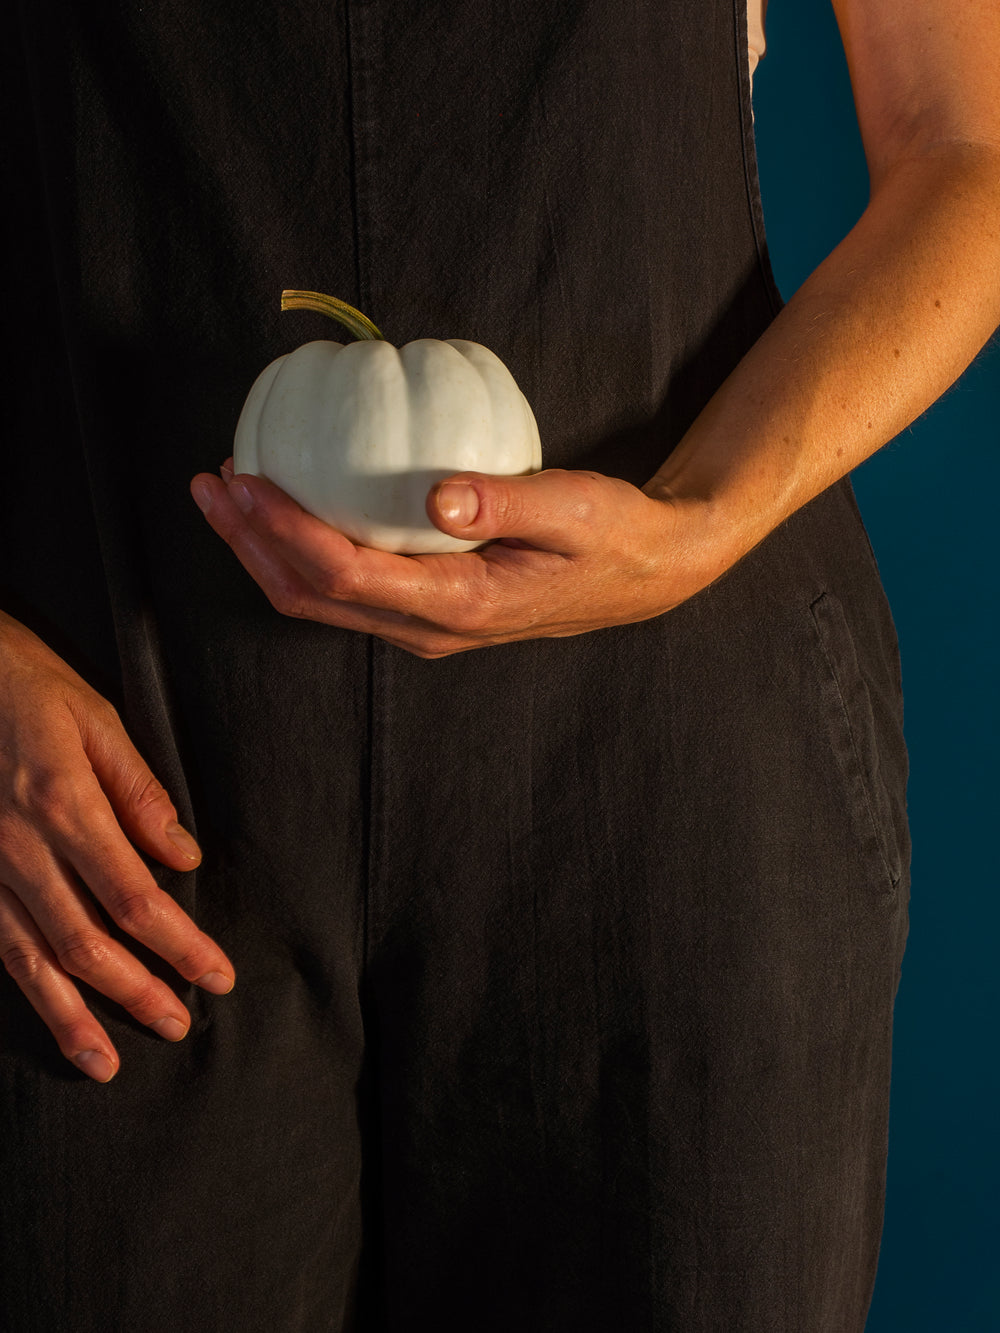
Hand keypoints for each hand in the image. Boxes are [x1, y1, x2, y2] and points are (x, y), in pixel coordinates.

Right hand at [0, 612, 234, 1081]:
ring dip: (73, 1016)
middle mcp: (21, 849)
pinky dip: (27, 988)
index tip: (215, 974)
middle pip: (87, 942)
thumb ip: (142, 795)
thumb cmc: (28, 687)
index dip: (179, 945)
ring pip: (32, 959)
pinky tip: (52, 1017)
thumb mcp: (97, 721)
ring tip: (107, 1062)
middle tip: (178, 1025)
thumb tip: (183, 856)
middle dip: (137, 991)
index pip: (136, 898)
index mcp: (66, 807)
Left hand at [191, 462, 724, 656]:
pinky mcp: (428, 611)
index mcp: (460, 605)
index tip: (242, 480)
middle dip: (249, 545)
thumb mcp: (574, 507)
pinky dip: (302, 552)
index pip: (345, 574)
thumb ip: (506, 501)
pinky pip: (346, 590)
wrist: (644, 575)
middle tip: (211, 483)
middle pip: (311, 598)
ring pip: (320, 602)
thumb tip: (437, 497)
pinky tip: (292, 508)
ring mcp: (425, 626)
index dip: (282, 530)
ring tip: (231, 494)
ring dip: (266, 552)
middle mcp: (430, 628)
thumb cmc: (614, 535)